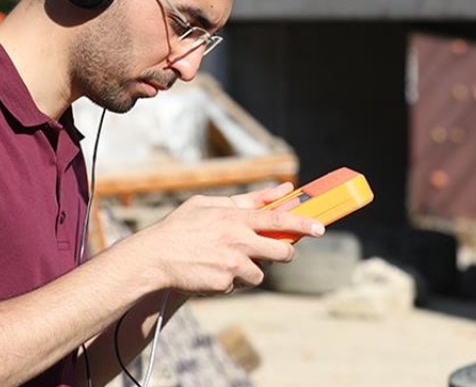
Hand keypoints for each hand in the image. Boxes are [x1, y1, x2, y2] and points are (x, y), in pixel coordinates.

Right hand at [121, 185, 323, 295]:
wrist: (155, 257)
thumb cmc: (181, 227)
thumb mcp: (209, 204)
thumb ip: (245, 199)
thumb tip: (280, 189)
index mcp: (235, 217)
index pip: (278, 219)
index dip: (303, 223)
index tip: (321, 228)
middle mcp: (238, 240)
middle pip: (281, 251)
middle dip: (284, 253)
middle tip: (278, 252)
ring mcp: (233, 263)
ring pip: (260, 273)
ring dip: (249, 270)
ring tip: (225, 262)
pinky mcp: (225, 283)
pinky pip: (238, 285)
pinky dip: (230, 282)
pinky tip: (212, 272)